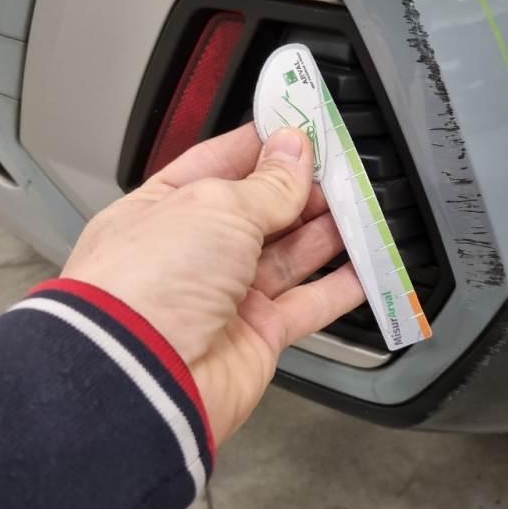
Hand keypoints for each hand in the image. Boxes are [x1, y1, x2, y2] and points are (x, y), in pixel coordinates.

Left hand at [61, 124, 364, 443]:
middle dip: (302, 190)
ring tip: (361, 208)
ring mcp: (226, 297)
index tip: (303, 129)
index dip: (263, 146)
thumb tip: (295, 150)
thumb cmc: (150, 282)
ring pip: (288, 256)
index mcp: (166, 209)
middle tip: (343, 171)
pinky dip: (339, 288)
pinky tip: (366, 267)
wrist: (141, 379)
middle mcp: (195, 253)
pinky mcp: (257, 336)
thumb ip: (266, 184)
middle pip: (260, 211)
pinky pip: (307, 305)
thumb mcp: (214, 207)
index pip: (220, 164)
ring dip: (326, 233)